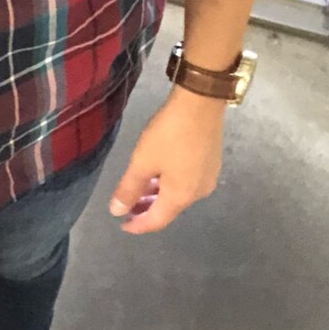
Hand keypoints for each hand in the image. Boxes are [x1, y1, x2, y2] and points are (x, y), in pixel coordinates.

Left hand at [108, 86, 224, 233]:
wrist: (200, 103)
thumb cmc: (168, 134)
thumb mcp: (142, 162)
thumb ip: (128, 188)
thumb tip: (117, 212)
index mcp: (181, 197)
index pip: (156, 221)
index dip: (138, 225)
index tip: (122, 224)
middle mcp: (198, 193)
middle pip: (169, 209)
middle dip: (146, 209)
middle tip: (127, 206)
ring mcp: (208, 177)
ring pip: (178, 195)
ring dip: (158, 195)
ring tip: (139, 189)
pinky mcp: (211, 163)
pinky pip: (187, 182)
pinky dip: (170, 184)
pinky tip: (159, 174)